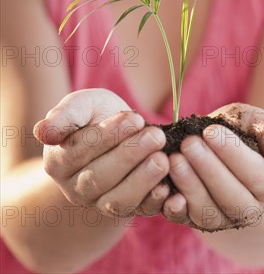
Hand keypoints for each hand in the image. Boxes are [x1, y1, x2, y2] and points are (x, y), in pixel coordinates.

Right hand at [33, 88, 170, 219]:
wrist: (120, 133)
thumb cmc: (97, 115)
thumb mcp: (83, 104)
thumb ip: (65, 114)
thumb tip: (42, 132)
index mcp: (59, 161)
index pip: (80, 151)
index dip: (108, 135)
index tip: (135, 118)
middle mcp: (76, 188)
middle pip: (99, 178)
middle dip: (130, 156)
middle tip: (156, 136)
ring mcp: (101, 203)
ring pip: (118, 200)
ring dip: (143, 180)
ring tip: (163, 159)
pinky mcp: (128, 210)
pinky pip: (139, 212)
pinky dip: (154, 202)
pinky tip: (168, 188)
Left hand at [162, 102, 263, 231]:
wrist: (224, 152)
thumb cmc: (244, 133)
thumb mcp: (259, 123)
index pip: (255, 174)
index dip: (233, 154)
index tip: (210, 130)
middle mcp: (248, 210)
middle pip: (232, 198)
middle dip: (208, 169)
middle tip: (189, 143)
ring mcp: (221, 219)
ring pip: (207, 213)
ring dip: (189, 186)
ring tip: (174, 159)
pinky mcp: (193, 220)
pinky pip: (184, 220)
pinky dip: (173, 207)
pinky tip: (163, 187)